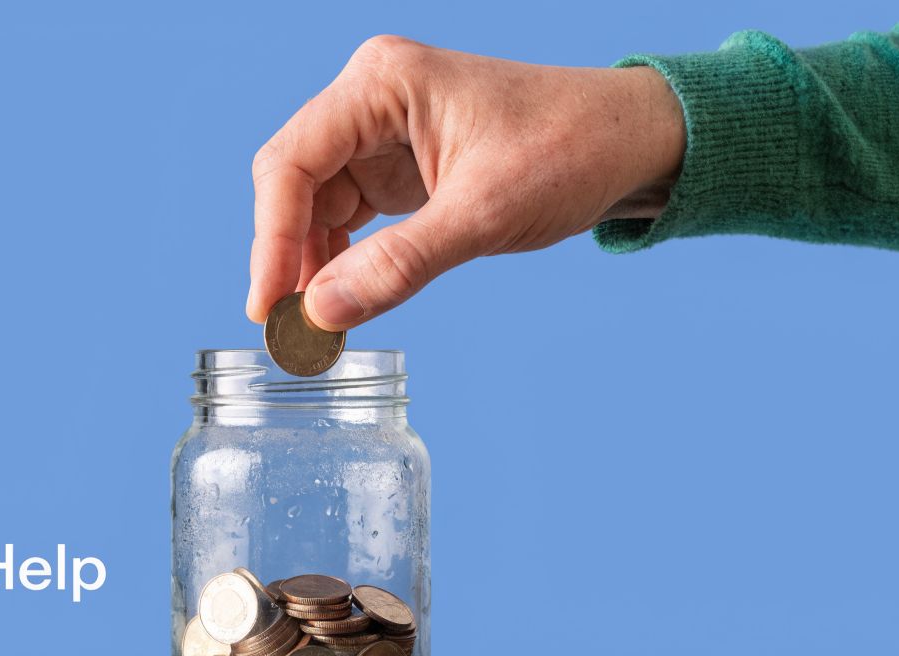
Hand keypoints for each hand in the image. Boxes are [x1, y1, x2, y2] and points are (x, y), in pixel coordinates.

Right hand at [247, 35, 685, 329]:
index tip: (267, 307)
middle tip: (283, 328)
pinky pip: (349, 213)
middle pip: (294, 180)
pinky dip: (340, 258)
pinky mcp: (400, 165)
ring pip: (316, 202)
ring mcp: (383, 131)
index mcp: (382, 84)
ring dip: (310, 262)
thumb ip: (398, 266)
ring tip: (311, 327)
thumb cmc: (570, 150)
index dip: (271, 238)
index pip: (293, 161)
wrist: (631, 143)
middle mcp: (372, 99)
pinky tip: (338, 299)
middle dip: (285, 254)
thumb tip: (320, 313)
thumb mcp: (482, 215)